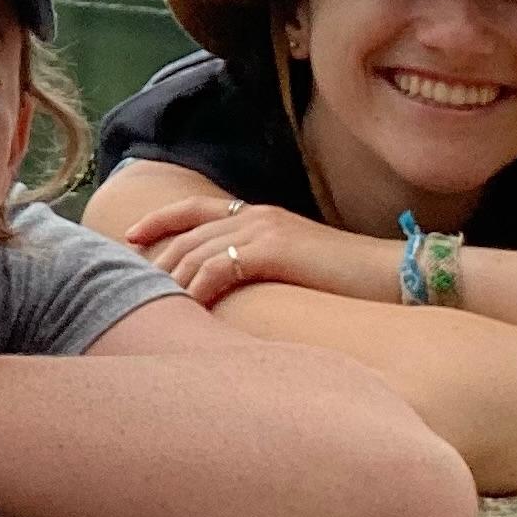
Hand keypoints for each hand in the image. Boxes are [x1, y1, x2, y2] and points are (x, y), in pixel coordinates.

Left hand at [123, 196, 399, 308]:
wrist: (391, 274)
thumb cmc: (346, 281)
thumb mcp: (294, 267)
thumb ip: (261, 267)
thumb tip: (231, 291)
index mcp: (259, 215)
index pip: (194, 209)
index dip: (159, 220)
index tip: (129, 236)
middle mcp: (255, 215)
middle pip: (186, 232)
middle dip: (152, 255)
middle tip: (125, 282)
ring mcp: (263, 228)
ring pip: (196, 250)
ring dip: (168, 278)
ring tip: (149, 304)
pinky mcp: (274, 248)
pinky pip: (218, 267)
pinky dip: (196, 287)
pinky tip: (184, 307)